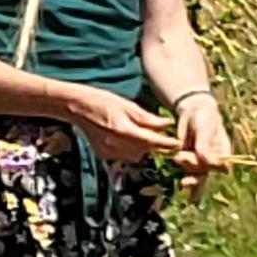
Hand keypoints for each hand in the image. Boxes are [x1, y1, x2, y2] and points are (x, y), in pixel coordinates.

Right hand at [61, 83, 180, 165]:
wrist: (77, 107)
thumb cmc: (102, 101)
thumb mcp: (128, 105)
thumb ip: (148, 118)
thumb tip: (167, 125)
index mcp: (123, 130)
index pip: (152, 141)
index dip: (167, 144)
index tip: (179, 144)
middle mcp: (115, 145)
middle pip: (145, 150)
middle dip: (154, 145)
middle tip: (162, 136)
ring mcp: (108, 152)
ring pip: (135, 155)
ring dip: (142, 147)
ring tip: (141, 134)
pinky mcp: (103, 155)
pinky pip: (123, 156)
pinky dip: (129, 149)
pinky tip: (125, 137)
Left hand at [170, 89, 233, 186]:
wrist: (193, 111)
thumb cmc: (204, 117)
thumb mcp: (205, 128)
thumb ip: (205, 145)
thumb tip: (209, 163)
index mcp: (223, 151)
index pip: (219, 166)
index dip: (210, 167)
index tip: (201, 161)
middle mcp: (214, 160)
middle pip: (206, 173)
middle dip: (194, 173)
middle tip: (182, 166)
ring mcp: (202, 162)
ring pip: (197, 176)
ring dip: (188, 174)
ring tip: (180, 165)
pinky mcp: (189, 162)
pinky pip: (189, 175)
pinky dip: (189, 184)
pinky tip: (192, 202)